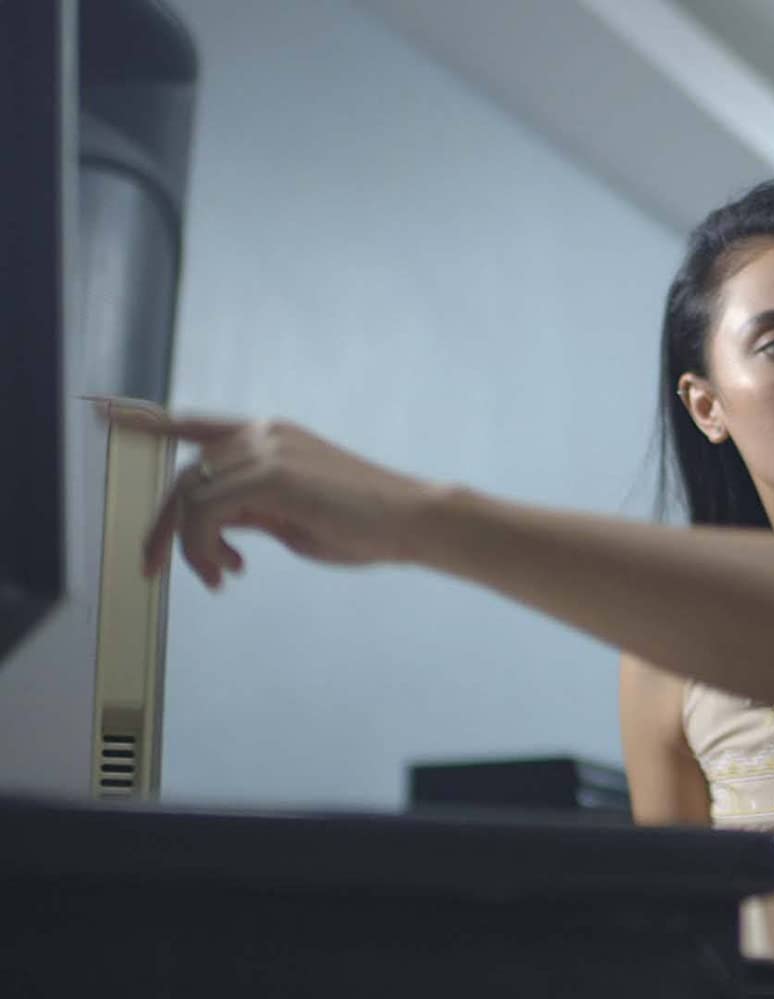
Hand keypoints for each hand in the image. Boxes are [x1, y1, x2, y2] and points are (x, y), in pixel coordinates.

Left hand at [102, 402, 437, 588]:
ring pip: (189, 495)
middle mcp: (263, 434)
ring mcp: (266, 449)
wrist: (413, 521)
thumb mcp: (295, 517)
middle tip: (156, 570)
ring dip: (188, 546)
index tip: (102, 411)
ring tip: (219, 577)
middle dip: (164, 528)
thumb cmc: (366, 525)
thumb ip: (253, 510)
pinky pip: (205, 511)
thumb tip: (218, 525)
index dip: (147, 421)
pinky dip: (203, 546)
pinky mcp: (271, 473)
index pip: (197, 424)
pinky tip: (230, 568)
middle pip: (185, 476)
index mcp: (272, 437)